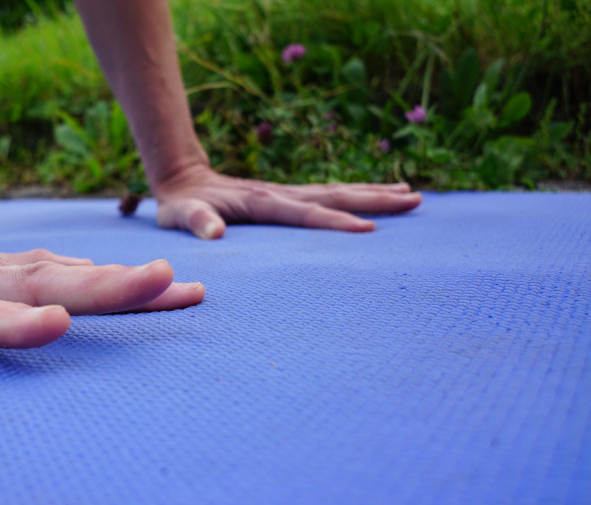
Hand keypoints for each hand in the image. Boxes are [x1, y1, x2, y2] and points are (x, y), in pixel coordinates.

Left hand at [154, 165, 422, 238]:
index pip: (305, 213)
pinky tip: (378, 198)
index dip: (335, 222)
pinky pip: (329, 196)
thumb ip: (197, 222)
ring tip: (412, 195)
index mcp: (261, 202)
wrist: (182, 180)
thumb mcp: (181, 215)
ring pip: (338, 192)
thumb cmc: (181, 205)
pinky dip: (357, 195)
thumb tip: (216, 233)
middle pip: (335, 195)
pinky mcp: (287, 197)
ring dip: (374, 193)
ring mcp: (287, 193)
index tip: (368, 229)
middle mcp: (281, 194)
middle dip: (375, 199)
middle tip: (415, 200)